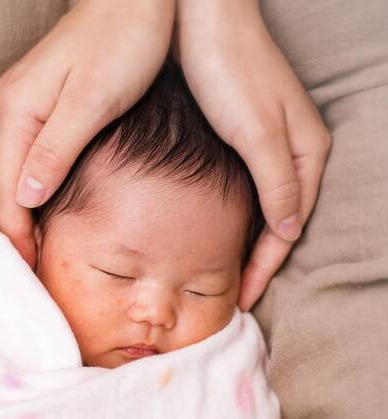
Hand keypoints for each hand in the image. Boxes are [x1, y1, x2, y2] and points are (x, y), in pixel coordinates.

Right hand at [0, 0, 174, 268]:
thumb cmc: (125, 42)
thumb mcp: (93, 101)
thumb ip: (55, 151)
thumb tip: (23, 201)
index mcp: (18, 111)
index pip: (4, 191)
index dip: (16, 236)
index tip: (32, 272)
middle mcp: (10, 110)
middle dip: (8, 233)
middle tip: (29, 273)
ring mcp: (20, 107)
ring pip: (2, 176)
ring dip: (13, 216)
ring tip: (32, 253)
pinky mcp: (37, 106)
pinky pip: (18, 161)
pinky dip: (23, 193)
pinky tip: (40, 212)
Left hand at [175, 0, 331, 309]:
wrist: (203, 16)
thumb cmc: (229, 69)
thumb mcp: (257, 133)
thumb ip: (277, 185)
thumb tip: (289, 232)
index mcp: (307, 152)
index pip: (289, 228)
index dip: (265, 267)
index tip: (242, 299)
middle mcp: (295, 151)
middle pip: (280, 222)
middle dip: (259, 262)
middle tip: (233, 296)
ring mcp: (271, 143)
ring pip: (264, 208)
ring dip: (247, 243)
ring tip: (224, 274)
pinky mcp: (246, 135)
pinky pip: (248, 190)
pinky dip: (236, 218)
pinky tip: (217, 232)